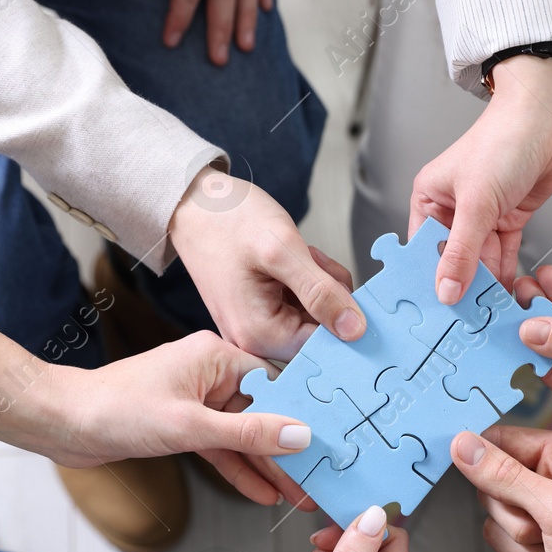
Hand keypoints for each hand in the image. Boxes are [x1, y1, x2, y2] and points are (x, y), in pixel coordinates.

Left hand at [0, 324, 313, 506]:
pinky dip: (238, 469)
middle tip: (317, 479)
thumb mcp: (190, 426)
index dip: (304, 415)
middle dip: (289, 450)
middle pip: (264, 414)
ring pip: (244, 436)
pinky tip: (261, 492)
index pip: (276, 384)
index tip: (331, 440)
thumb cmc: (116, 410)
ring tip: (297, 496)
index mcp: (216, 355)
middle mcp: (210, 373)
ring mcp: (197, 400)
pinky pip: (221, 447)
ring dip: (267, 467)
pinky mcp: (182, 424)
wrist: (62, 424)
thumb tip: (299, 435)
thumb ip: (248, 434)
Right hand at [169, 169, 364, 360]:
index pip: (324, 348)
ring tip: (297, 255)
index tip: (342, 285)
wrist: (196, 204)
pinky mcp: (261, 312)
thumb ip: (320, 292)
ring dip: (318, 284)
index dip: (345, 318)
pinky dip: (306, 281)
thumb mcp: (283, 250)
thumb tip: (354, 329)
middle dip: (328, 295)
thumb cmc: (228, 221)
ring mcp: (257, 327)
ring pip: (316, 315)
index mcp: (260, 336)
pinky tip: (291, 260)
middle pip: (322, 332)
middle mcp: (256, 341)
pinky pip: (301, 305)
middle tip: (310, 261)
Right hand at [411, 55, 551, 302]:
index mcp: (429, 199)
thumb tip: (445, 291)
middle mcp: (453, 210)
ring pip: (480, 263)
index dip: (428, 282)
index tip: (434, 315)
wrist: (549, 118)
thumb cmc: (504, 140)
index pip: (422, 250)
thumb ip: (462, 252)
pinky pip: (504, 257)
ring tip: (488, 320)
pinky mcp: (510, 220)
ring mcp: (483, 217)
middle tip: (464, 326)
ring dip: (486, 288)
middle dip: (460, 290)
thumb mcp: (476, 202)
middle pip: (452, 261)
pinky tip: (508, 299)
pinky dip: (507, 277)